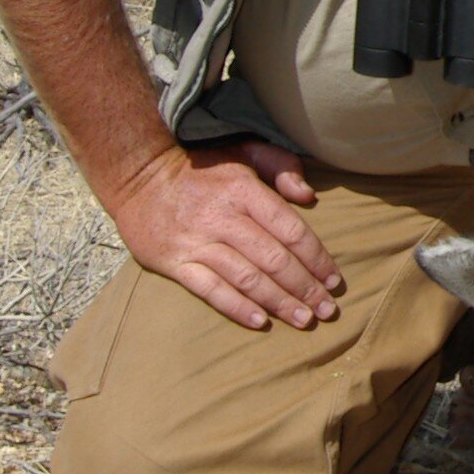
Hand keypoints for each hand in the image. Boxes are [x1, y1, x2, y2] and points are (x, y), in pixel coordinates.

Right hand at [106, 138, 344, 332]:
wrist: (138, 176)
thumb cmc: (202, 168)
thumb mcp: (245, 151)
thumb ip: (282, 166)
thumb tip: (308, 196)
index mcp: (244, 190)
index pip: (290, 230)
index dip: (316, 258)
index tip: (334, 280)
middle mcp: (223, 218)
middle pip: (273, 260)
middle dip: (306, 287)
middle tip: (327, 310)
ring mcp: (197, 242)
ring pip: (247, 278)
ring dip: (279, 302)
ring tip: (304, 320)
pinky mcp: (174, 262)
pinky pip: (210, 290)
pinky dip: (237, 308)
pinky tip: (260, 322)